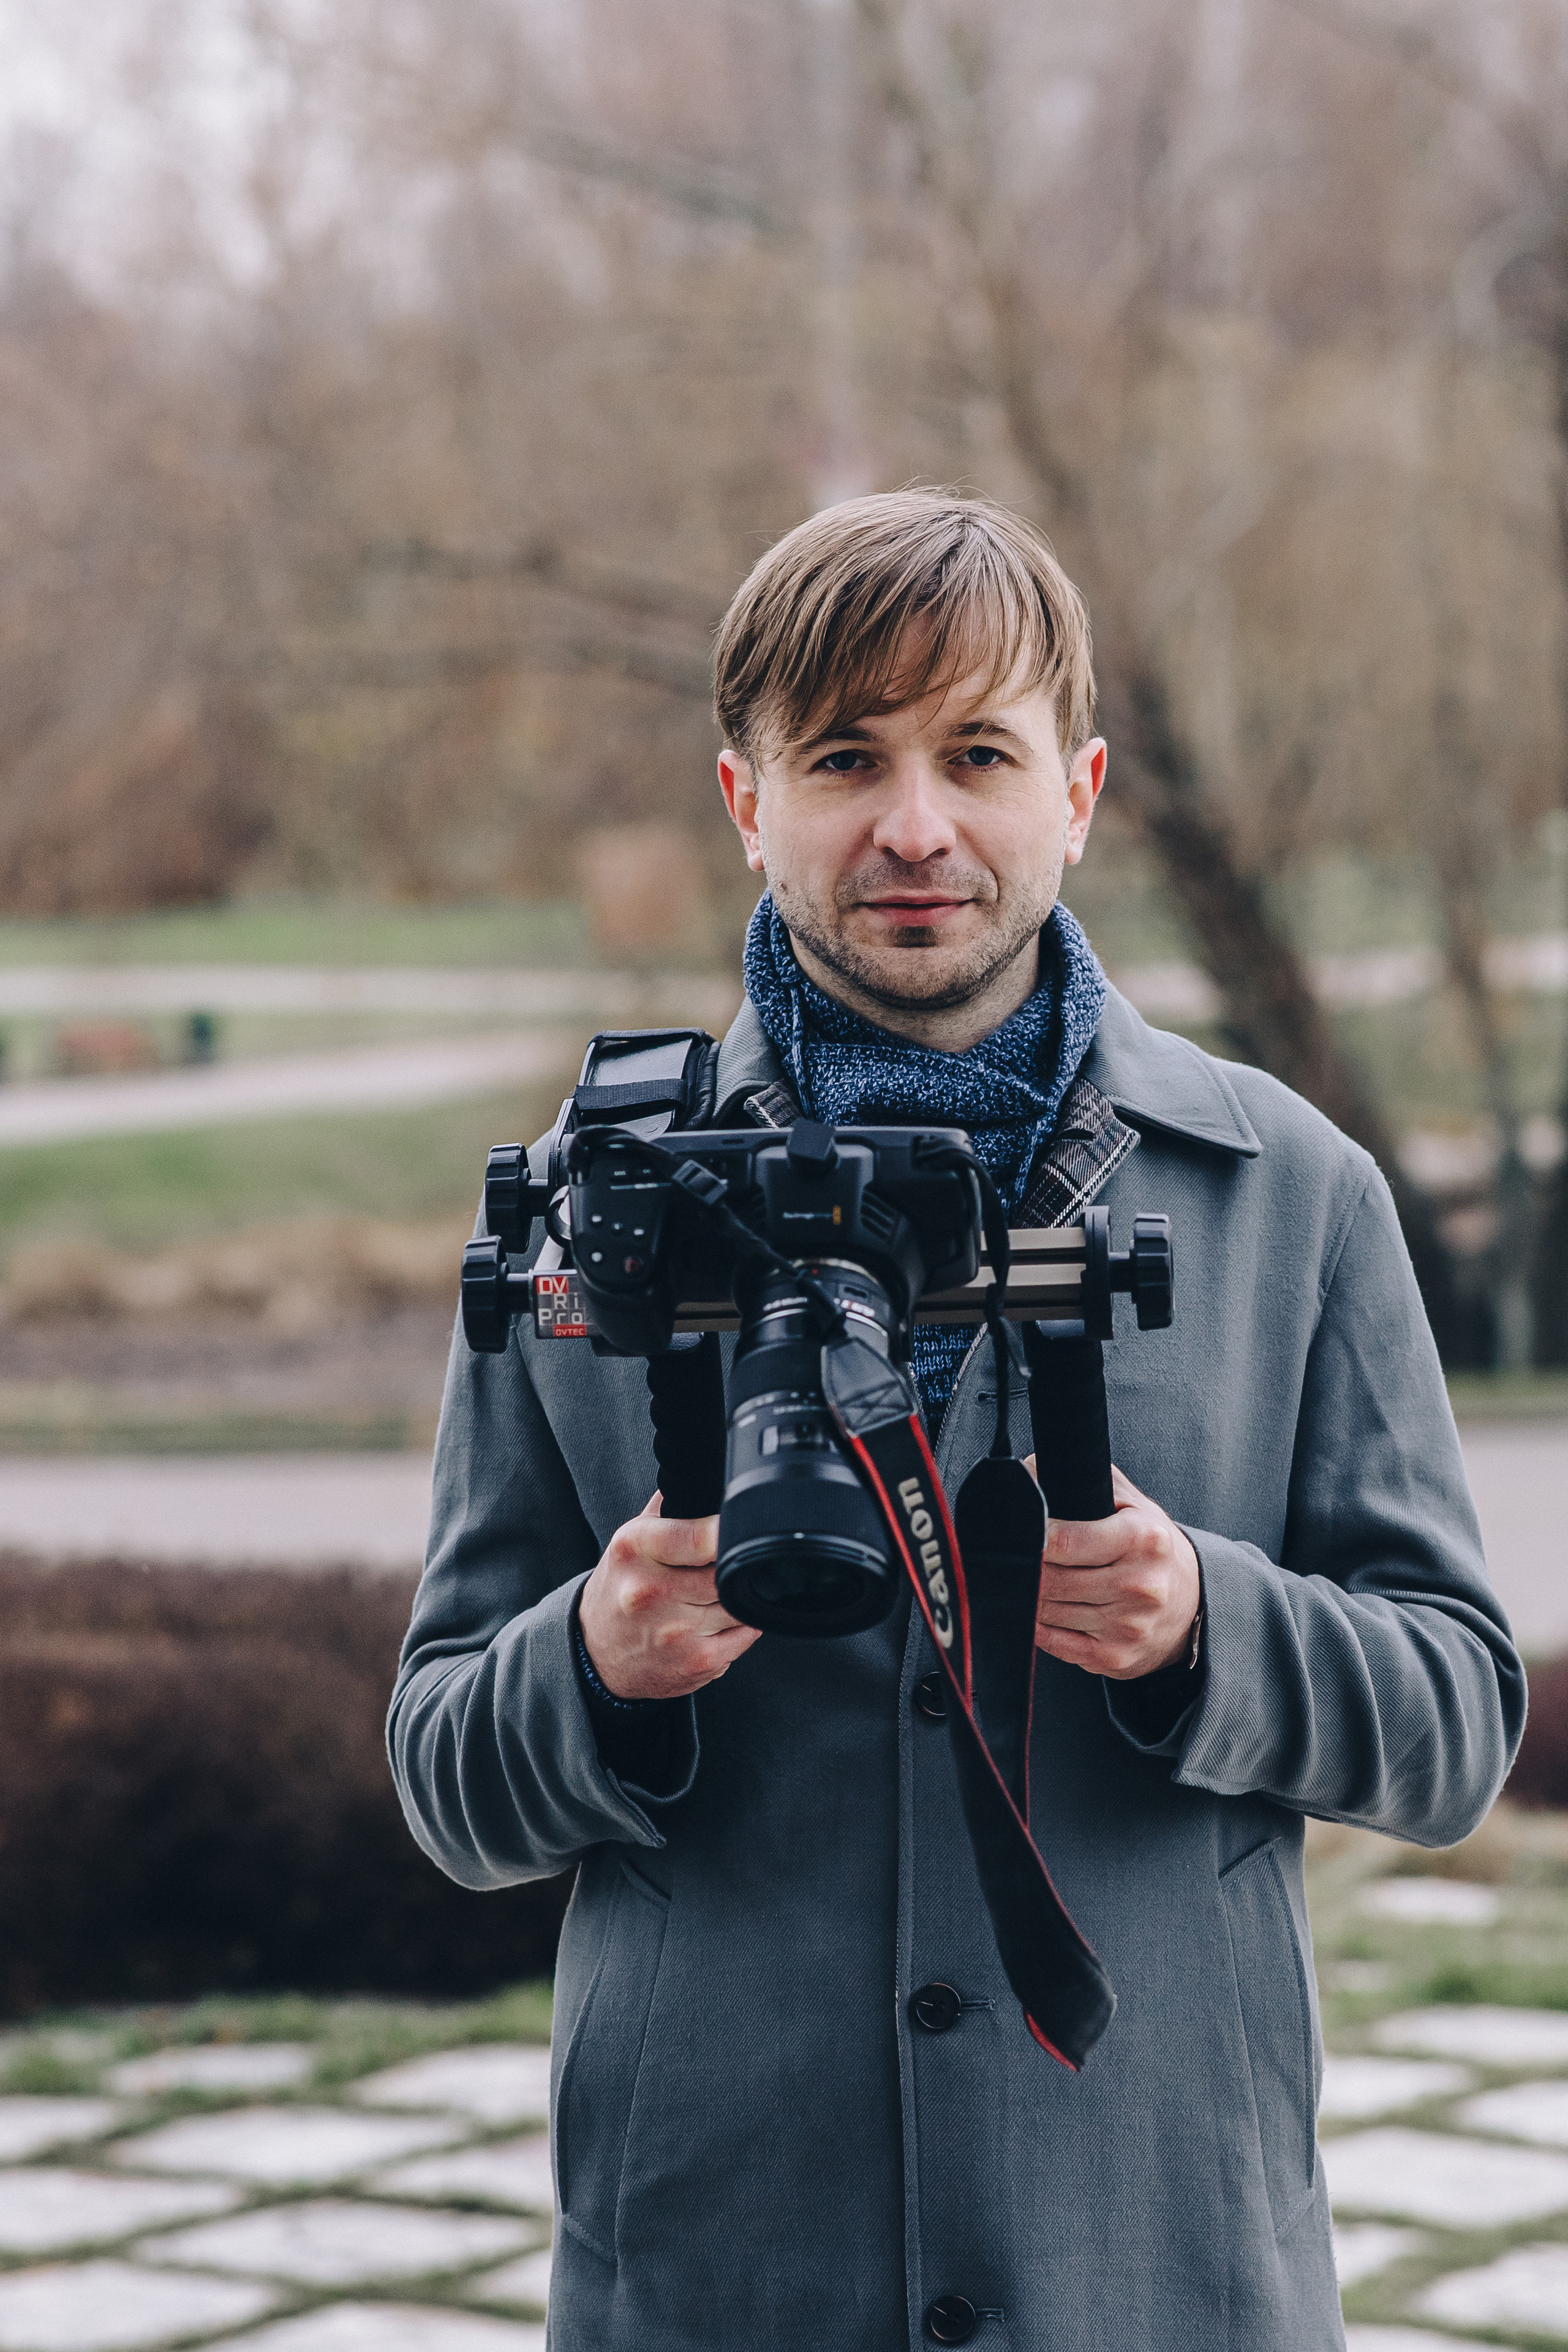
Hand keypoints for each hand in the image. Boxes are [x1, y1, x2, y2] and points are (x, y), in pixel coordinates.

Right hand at [578, 1491, 761, 1700]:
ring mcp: (673, 1632)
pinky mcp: (694, 1663)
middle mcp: (649, 1592)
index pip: (698, 1536)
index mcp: (634, 1549)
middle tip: (724, 1563)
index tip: (733, 1528)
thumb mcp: (632, 1537)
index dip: (726, 1530)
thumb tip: (708, 1475)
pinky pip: (746, 1634)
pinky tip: (720, 1619)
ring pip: (740, 1602)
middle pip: (726, 1570)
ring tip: (717, 1593)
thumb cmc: (621, 1587)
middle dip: (733, 1564)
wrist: (595, 1650)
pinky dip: (744, 1624)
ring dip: (740, 1595)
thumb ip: (669, 1505)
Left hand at [1026, 1459, 1200, 1681]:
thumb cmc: (1152, 1549)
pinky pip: (1053, 1642)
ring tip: (1034, 1580)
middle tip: (1017, 1556)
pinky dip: (1037, 1625)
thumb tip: (1029, 1471)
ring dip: (1030, 1596)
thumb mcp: (1132, 1504)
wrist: (1193, 1604)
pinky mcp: (1113, 1658)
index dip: (1034, 1536)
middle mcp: (1139, 1585)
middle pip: (1051, 1579)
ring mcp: (1127, 1626)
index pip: (1065, 1540)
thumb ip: (1085, 1480)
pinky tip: (1042, 1609)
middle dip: (1027, 1568)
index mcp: (1144, 1540)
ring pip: (1047, 1611)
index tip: (1023, 1532)